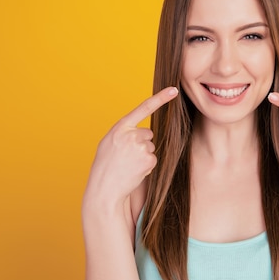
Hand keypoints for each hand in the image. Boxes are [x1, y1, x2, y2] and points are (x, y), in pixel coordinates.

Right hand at [83, 87, 178, 211]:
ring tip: (128, 165)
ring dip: (143, 156)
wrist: (104, 189)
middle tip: (126, 157)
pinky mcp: (148, 160)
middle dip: (141, 144)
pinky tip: (134, 171)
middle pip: (148, 133)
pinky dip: (146, 166)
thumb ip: (124, 134)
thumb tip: (146, 133)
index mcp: (119, 128)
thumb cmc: (105, 167)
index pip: (143, 108)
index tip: (174, 89)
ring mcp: (140, 147)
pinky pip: (153, 159)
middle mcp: (130, 134)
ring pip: (151, 147)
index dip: (160, 98)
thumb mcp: (109, 143)